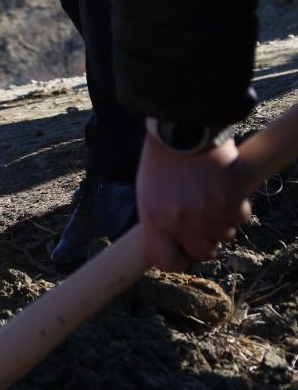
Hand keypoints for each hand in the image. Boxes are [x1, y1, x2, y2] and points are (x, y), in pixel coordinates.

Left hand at [136, 134, 248, 269]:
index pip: (164, 261)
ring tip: (209, 196)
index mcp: (154, 217)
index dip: (176, 262)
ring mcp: (208, 211)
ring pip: (225, 235)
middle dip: (205, 242)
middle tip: (201, 223)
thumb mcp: (148, 190)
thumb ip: (160, 219)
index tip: (182, 254)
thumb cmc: (163, 158)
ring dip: (221, 221)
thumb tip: (175, 242)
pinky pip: (240, 217)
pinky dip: (236, 207)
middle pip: (203, 254)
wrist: (184, 127)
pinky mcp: (231, 199)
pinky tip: (223, 189)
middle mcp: (181, 220)